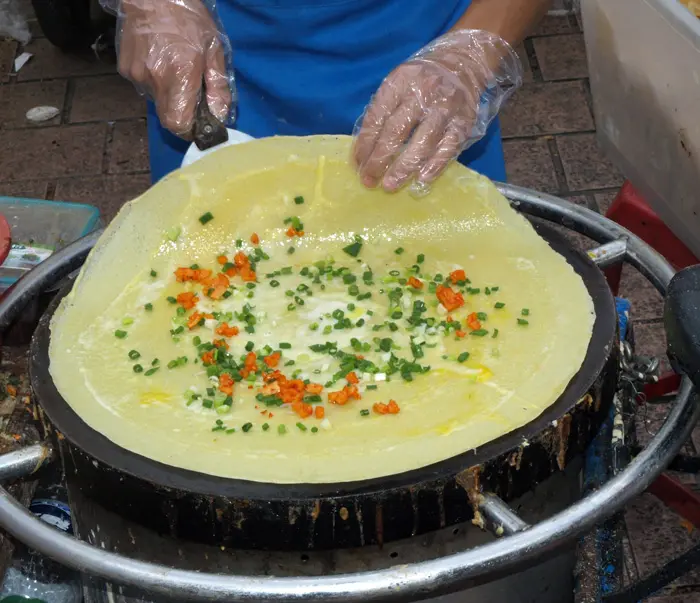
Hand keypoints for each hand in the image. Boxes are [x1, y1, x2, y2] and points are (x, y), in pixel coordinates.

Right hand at [113, 0, 232, 136]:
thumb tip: (220, 116)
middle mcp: (155, 79)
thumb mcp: (213, 49)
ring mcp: (136, 74)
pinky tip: (160, 59)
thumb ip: (217, 86)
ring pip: (157, 101)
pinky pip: (144, 86)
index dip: (189, 130)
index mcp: (179, 75)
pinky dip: (155, 81)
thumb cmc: (189, 18)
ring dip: (169, 94)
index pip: (178, 124)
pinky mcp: (125, 68)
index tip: (199, 125)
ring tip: (175, 68)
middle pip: (167, 117)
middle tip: (193, 96)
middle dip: (182, 114)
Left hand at [353, 30, 521, 192]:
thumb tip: (364, 151)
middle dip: (380, 159)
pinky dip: (434, 166)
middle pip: (397, 131)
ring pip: (423, 142)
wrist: (462, 63)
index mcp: (400, 81)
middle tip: (369, 180)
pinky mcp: (464, 122)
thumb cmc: (420, 81)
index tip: (358, 165)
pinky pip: (448, 148)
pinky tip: (421, 180)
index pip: (377, 116)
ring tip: (390, 185)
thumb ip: (382, 111)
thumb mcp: (397, 84)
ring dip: (404, 167)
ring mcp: (445, 108)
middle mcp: (423, 93)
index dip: (365, 143)